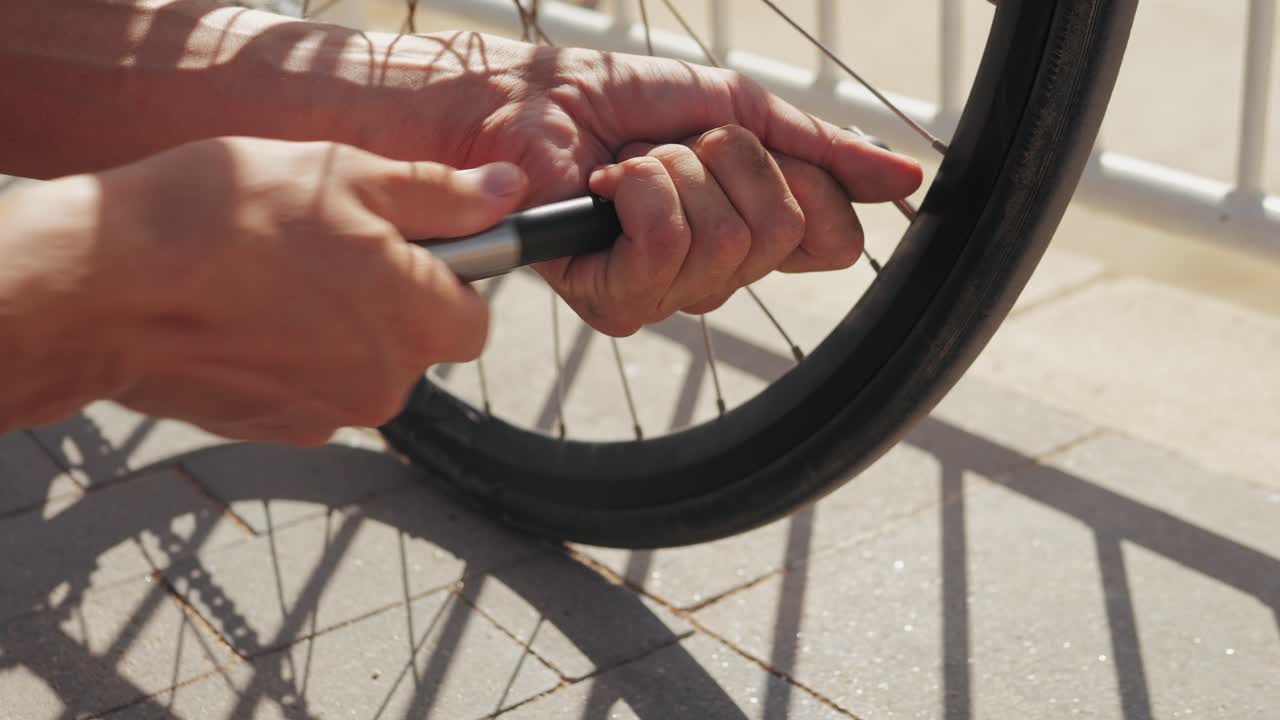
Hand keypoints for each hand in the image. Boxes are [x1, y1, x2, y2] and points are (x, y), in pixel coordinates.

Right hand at [11, 137, 527, 443]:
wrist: (109, 287)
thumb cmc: (230, 219)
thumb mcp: (350, 177)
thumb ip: (442, 196)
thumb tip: (508, 196)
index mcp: (420, 322)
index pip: (474, 318)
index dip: (447, 279)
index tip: (405, 247)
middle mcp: (387, 384)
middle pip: (414, 344)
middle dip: (384, 302)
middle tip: (321, 248)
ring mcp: (327, 415)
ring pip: (357, 367)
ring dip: (332, 329)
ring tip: (267, 278)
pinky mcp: (272, 430)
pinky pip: (305, 389)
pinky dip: (285, 358)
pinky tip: (239, 316)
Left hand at [378, 34, 921, 334]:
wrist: (530, 100)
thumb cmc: (617, 101)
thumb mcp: (738, 110)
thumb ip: (820, 148)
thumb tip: (906, 177)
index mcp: (751, 234)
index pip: (832, 239)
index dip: (804, 178)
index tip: (742, 143)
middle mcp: (718, 276)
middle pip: (784, 232)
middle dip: (729, 159)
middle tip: (674, 146)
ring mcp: (668, 295)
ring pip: (728, 242)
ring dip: (676, 171)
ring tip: (630, 164)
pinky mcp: (616, 301)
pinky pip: (670, 248)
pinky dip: (641, 190)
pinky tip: (607, 187)